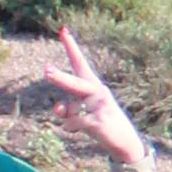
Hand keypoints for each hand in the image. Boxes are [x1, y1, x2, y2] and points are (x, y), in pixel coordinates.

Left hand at [26, 29, 145, 166]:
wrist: (125, 141)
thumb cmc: (101, 122)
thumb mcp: (81, 113)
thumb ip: (66, 108)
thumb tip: (57, 108)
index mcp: (93, 85)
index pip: (79, 63)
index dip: (71, 47)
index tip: (62, 30)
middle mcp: (97, 91)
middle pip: (75, 84)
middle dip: (60, 79)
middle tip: (46, 70)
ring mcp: (99, 107)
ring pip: (71, 110)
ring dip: (70, 117)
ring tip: (83, 120)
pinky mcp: (99, 122)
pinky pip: (73, 124)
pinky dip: (73, 128)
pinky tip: (86, 130)